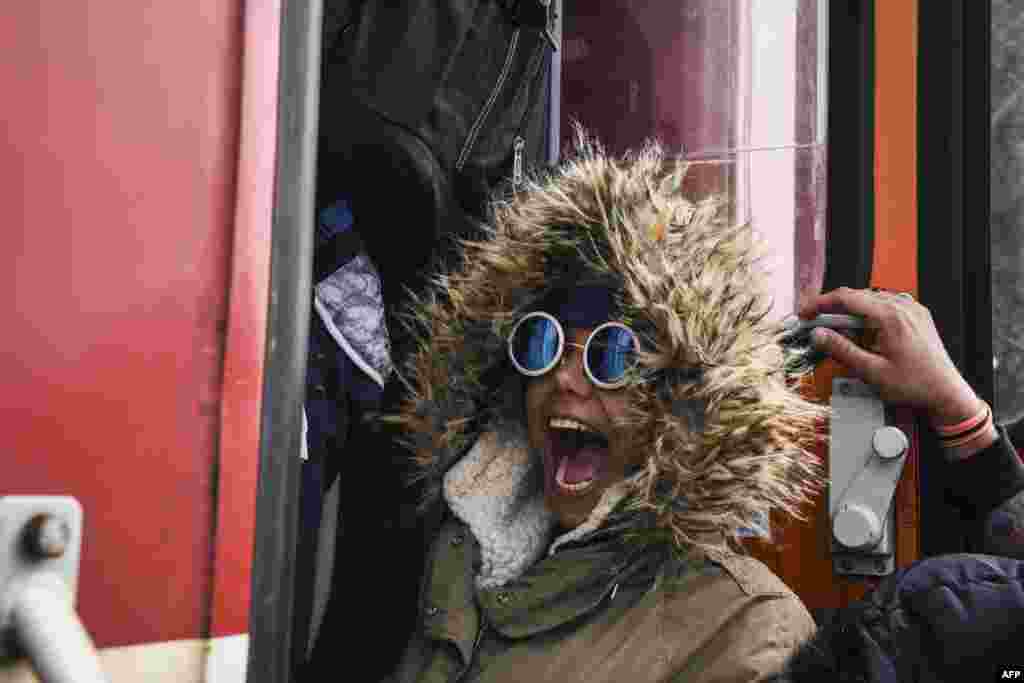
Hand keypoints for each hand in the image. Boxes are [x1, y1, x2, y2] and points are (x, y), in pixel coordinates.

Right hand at [798, 287, 982, 428]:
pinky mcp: (917, 316)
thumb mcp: (872, 371)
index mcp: (891, 317)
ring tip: (839, 332)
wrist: (947, 393)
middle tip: (816, 324)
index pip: (846, 298)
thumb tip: (819, 335)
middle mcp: (903, 308)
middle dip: (833, 309)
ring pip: (871, 299)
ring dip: (851, 312)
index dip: (820, 303)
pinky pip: (886, 306)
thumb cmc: (916, 385)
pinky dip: (869, 314)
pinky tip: (863, 331)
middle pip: (858, 296)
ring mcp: (912, 310)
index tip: (806, 313)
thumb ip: (842, 350)